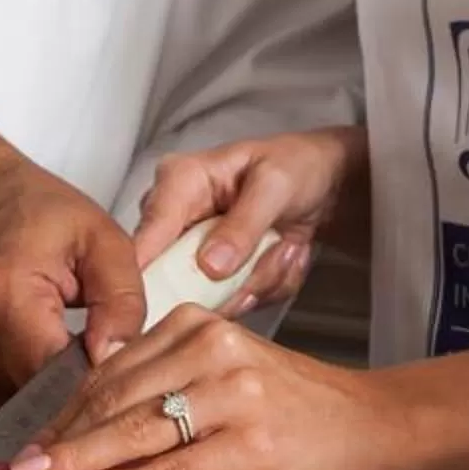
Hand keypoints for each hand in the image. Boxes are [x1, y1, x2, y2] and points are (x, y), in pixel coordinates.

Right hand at [0, 153, 145, 395]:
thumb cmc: (37, 210)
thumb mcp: (100, 236)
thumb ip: (120, 299)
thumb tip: (116, 358)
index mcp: (4, 293)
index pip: (53, 376)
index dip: (93, 387)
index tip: (123, 381)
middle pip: (38, 395)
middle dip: (79, 388)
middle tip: (109, 360)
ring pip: (23, 399)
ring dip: (55, 386)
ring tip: (74, 342)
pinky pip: (4, 390)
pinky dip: (31, 378)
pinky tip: (45, 344)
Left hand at [14, 304, 393, 469]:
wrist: (370, 423)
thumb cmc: (293, 403)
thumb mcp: (224, 370)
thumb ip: (165, 382)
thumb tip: (90, 426)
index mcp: (197, 323)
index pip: (113, 368)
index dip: (65, 410)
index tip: (32, 442)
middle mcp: (211, 347)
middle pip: (116, 398)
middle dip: (63, 439)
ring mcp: (231, 392)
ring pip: (136, 433)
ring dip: (84, 466)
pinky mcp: (249, 440)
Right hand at [133, 127, 366, 314]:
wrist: (324, 184)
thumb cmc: (295, 166)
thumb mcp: (274, 184)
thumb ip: (243, 224)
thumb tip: (209, 265)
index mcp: (177, 183)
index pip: (145, 239)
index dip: (149, 277)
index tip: (174, 302)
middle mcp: (176, 221)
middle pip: (177, 281)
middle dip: (238, 277)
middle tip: (276, 248)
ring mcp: (194, 254)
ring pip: (215, 298)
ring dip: (260, 278)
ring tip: (283, 244)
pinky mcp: (216, 279)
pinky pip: (239, 303)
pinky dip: (269, 285)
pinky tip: (280, 255)